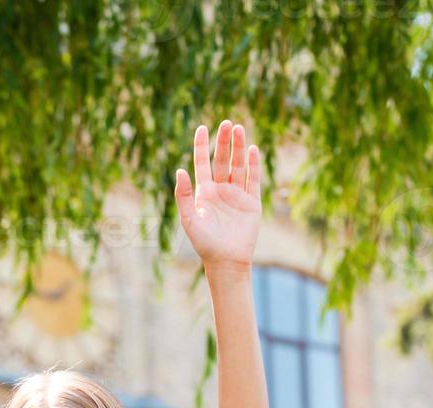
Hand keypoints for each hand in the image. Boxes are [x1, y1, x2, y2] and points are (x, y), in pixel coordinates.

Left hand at [174, 120, 261, 268]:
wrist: (226, 260)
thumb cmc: (204, 242)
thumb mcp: (189, 218)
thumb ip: (183, 195)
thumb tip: (179, 170)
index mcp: (204, 193)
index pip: (202, 163)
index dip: (202, 146)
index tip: (202, 128)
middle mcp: (220, 190)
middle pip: (222, 160)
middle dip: (224, 142)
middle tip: (226, 123)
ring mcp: (237, 195)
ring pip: (238, 165)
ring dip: (239, 148)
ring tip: (239, 128)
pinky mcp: (252, 202)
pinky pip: (254, 179)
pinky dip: (253, 164)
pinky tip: (252, 149)